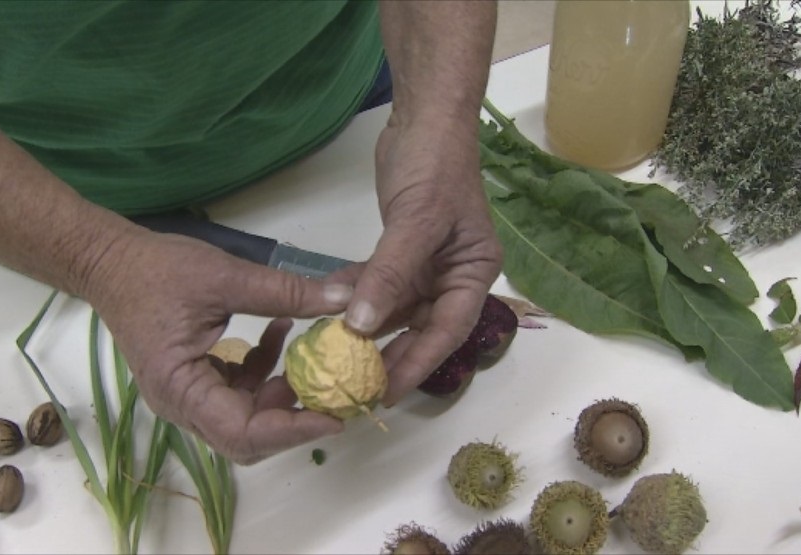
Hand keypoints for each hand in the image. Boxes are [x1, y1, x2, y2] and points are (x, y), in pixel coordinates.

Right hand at [83, 229, 352, 464]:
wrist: (110, 262)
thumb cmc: (157, 270)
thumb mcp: (225, 277)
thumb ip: (285, 292)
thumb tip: (345, 299)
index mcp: (181, 390)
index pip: (242, 434)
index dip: (291, 431)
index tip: (334, 416)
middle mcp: (183, 405)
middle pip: (247, 435)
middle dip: (293, 416)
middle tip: (333, 390)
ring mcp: (189, 394)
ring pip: (247, 413)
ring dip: (282, 388)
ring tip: (311, 354)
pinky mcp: (196, 377)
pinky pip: (239, 388)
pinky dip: (264, 367)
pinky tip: (282, 331)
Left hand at [342, 117, 502, 404]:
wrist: (425, 117)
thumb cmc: (435, 166)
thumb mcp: (416, 222)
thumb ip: (389, 275)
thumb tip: (361, 328)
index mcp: (473, 273)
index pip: (447, 331)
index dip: (417, 364)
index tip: (386, 392)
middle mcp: (453, 274)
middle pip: (421, 327)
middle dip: (390, 354)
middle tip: (355, 386)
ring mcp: (426, 263)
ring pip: (395, 308)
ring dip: (367, 327)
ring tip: (334, 357)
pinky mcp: (401, 249)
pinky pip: (378, 282)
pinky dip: (356, 294)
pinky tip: (327, 310)